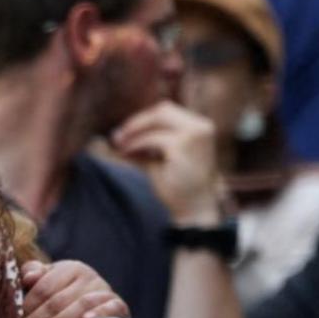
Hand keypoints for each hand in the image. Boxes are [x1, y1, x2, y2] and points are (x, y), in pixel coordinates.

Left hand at [20, 259, 130, 317]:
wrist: (98, 312)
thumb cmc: (63, 299)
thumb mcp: (47, 285)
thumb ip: (34, 277)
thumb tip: (28, 277)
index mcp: (69, 268)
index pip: (43, 288)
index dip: (26, 305)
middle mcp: (89, 276)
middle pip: (58, 300)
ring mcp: (105, 290)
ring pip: (80, 305)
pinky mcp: (119, 306)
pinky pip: (110, 308)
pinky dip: (99, 314)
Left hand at [109, 101, 224, 224]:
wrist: (194, 209)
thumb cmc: (178, 187)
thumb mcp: (158, 161)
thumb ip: (143, 146)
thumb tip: (117, 136)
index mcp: (200, 128)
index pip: (168, 111)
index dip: (143, 119)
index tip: (124, 133)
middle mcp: (201, 127)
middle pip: (163, 109)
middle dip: (137, 121)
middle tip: (117, 136)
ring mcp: (195, 134)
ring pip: (157, 119)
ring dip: (134, 132)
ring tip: (119, 146)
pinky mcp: (183, 145)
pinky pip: (152, 138)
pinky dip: (136, 143)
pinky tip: (125, 153)